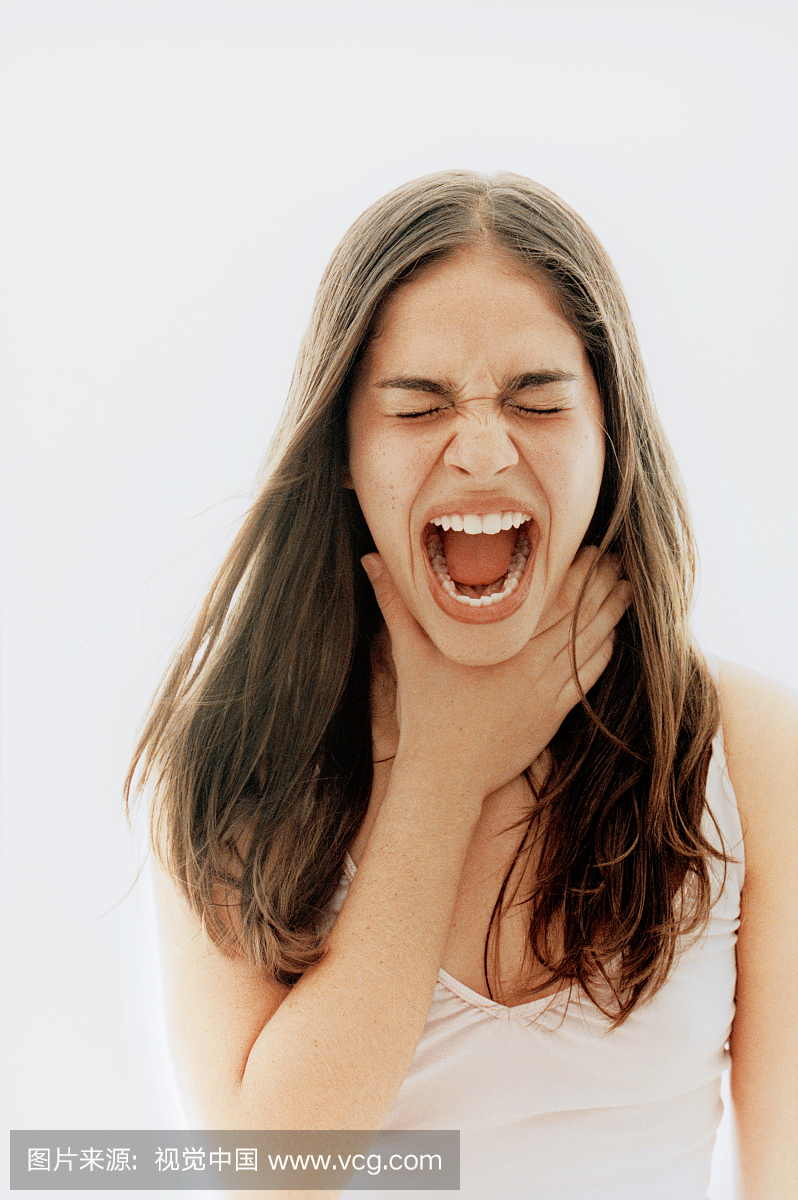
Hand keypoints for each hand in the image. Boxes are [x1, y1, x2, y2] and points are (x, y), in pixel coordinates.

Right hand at [362, 547, 630, 800]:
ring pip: (588, 643)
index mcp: (499, 641)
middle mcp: (529, 662)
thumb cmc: (424, 712)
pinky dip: (602, 655)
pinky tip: (613, 637)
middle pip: (575, 614)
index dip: (573, 570)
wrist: (445, 774)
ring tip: (627, 589)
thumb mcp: (407, 651)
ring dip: (610, 614)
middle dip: (600, 584)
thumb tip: (369, 559)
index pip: (546, 595)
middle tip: (617, 559)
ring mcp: (544, 690)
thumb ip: (394, 602)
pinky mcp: (553, 715)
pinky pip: (586, 679)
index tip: (589, 546)